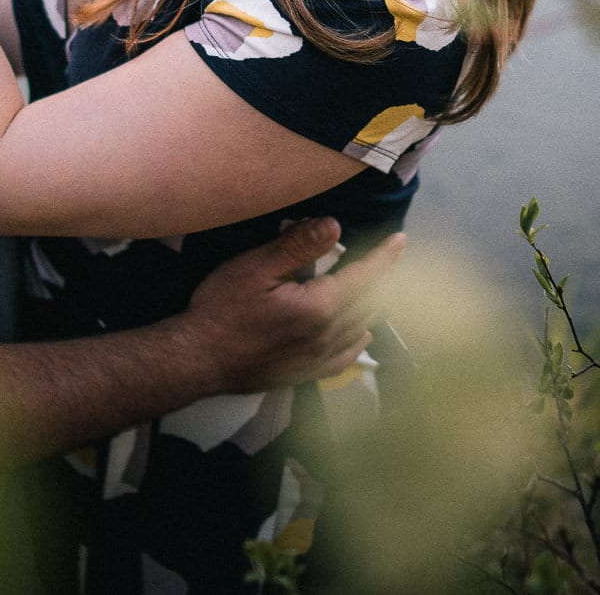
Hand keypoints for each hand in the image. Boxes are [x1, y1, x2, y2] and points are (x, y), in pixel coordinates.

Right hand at [173, 220, 404, 396]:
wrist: (198, 359)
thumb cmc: (222, 310)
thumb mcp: (255, 267)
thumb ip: (297, 246)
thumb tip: (334, 226)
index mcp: (319, 308)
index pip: (364, 277)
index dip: (384, 257)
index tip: (400, 240)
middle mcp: (327, 336)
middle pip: (369, 303)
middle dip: (383, 278)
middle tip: (390, 257)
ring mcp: (318, 358)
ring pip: (361, 328)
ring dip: (374, 305)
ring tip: (378, 286)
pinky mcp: (306, 373)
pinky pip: (346, 357)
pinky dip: (359, 340)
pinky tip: (361, 333)